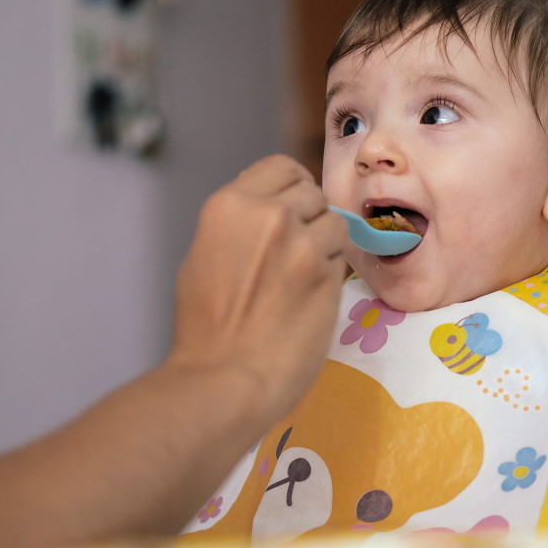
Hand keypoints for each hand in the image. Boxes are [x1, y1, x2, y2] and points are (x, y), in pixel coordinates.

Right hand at [166, 155, 346, 420]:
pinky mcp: (329, 276)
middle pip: (313, 193)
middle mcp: (270, 215)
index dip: (291, 190)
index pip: (282, 168)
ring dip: (325, 247)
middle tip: (294, 254)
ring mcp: (304, 244)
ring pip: (335, 225)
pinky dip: (331, 276)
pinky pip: (341, 261)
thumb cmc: (206, 328)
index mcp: (231, 204)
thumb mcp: (207, 254)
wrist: (225, 379)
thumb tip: (272, 208)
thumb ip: (242, 224)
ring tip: (299, 281)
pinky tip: (308, 302)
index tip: (291, 211)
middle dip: (310, 218)